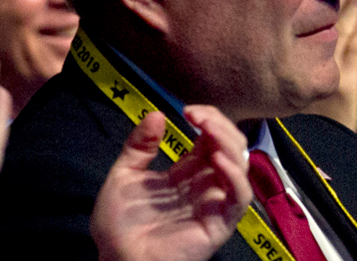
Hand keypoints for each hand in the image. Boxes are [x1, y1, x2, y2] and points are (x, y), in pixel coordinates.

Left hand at [91, 106, 251, 260]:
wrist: (116, 259)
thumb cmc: (119, 226)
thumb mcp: (123, 177)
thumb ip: (138, 147)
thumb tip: (156, 114)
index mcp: (188, 173)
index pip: (212, 139)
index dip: (207, 120)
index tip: (188, 110)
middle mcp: (206, 184)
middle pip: (231, 147)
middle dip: (220, 126)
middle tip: (198, 115)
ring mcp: (216, 203)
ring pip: (240, 166)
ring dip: (229, 143)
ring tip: (208, 130)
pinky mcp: (221, 222)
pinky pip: (240, 196)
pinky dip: (234, 176)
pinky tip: (216, 160)